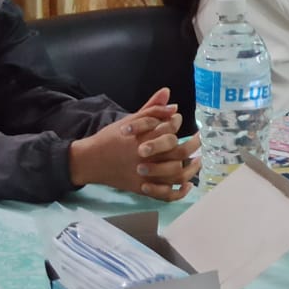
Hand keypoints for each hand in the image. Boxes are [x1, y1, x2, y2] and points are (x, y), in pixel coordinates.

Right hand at [70, 88, 195, 200]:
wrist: (90, 161)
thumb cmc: (111, 138)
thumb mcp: (130, 120)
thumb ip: (151, 107)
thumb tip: (169, 94)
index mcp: (144, 137)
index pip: (171, 129)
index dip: (177, 122)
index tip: (177, 120)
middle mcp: (147, 156)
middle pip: (178, 151)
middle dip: (193, 143)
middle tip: (198, 138)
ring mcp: (145, 174)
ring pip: (176, 174)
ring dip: (192, 168)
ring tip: (198, 160)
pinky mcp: (142, 188)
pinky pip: (165, 194)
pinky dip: (179, 192)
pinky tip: (187, 185)